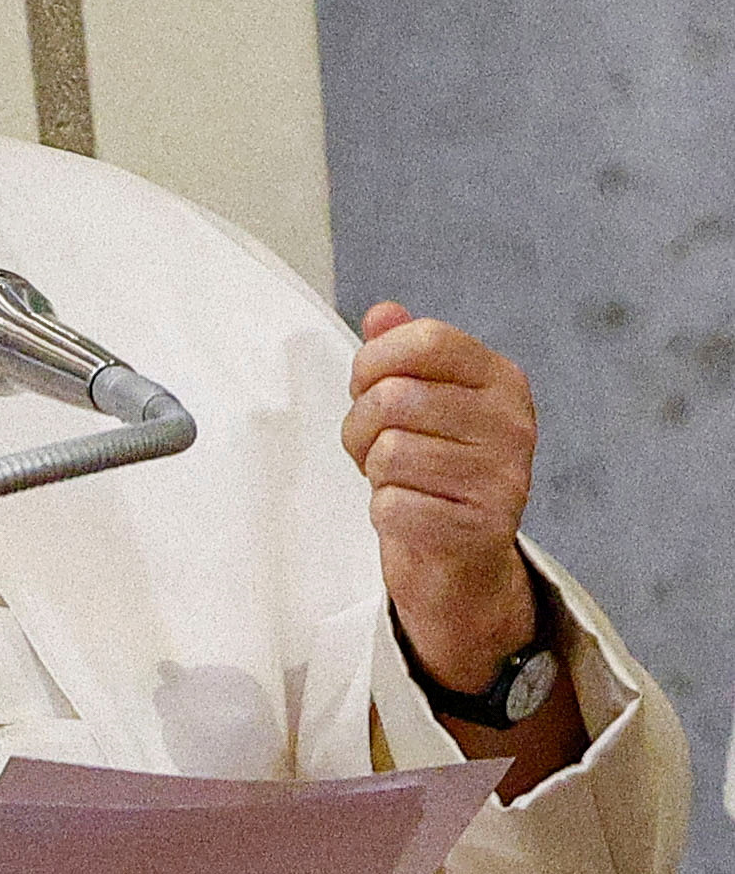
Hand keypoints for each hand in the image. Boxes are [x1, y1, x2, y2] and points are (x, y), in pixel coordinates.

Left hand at [343, 303, 538, 690]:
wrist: (460, 560)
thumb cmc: (434, 470)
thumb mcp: (421, 402)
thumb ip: (402, 354)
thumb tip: (383, 313)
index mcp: (502, 381)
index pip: (425, 340)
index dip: (373, 362)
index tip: (368, 386)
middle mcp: (513, 424)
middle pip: (393, 398)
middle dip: (361, 426)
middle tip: (379, 448)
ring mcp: (503, 478)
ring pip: (388, 453)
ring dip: (373, 472)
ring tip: (399, 481)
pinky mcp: (480, 528)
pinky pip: (391, 504)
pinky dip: (385, 512)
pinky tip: (412, 514)